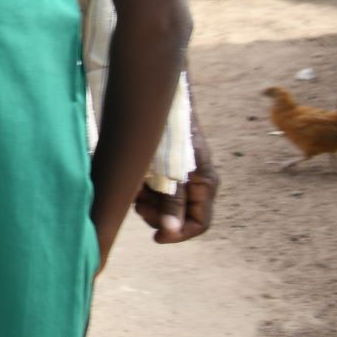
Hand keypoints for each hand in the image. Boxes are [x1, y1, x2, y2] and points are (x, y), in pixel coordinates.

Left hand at [132, 112, 218, 242]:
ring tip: (134, 186)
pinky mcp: (160, 169)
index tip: (156, 237)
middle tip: (138, 204)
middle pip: (177, 217)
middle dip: (157, 215)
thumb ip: (172, 200)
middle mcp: (194, 183)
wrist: (158, 98)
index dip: (179, 234)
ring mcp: (177, 176)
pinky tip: (130, 180)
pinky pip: (151, 190)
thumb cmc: (167, 130)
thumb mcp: (169, 169)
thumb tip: (171, 231)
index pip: (198, 223)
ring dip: (145, 202)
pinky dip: (140, 190)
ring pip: (161, 205)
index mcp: (205, 184)